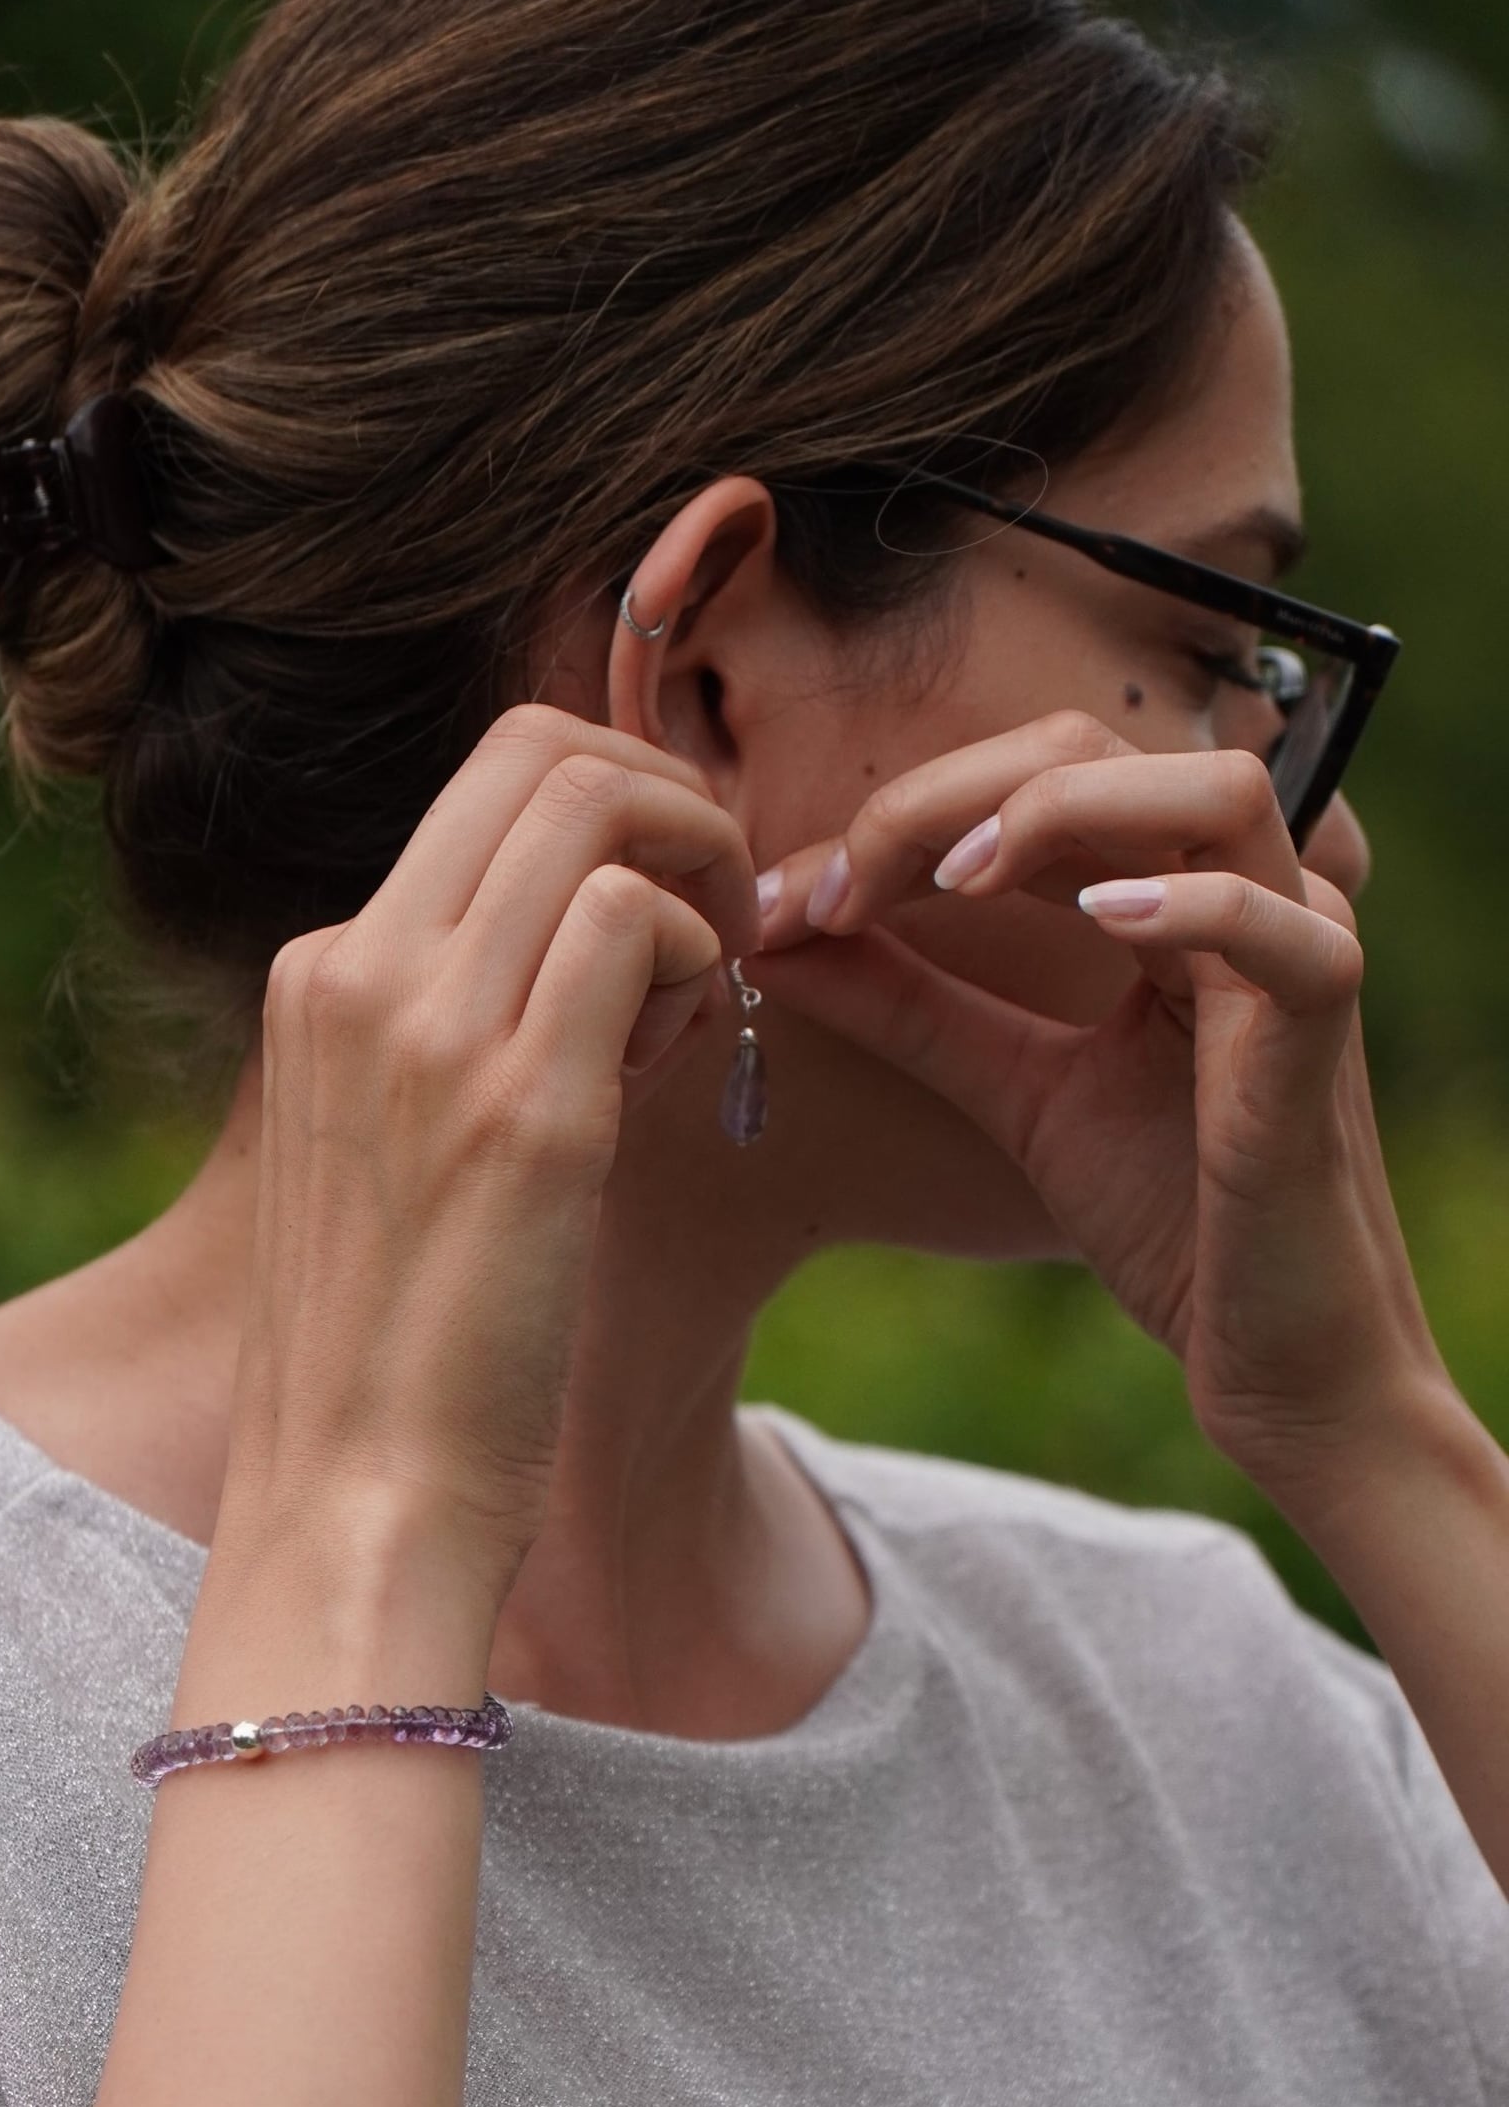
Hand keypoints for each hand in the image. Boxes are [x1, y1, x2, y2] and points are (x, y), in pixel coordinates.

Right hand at [224, 704, 757, 1608]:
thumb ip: (462, 1030)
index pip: (485, 780)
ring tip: (709, 990)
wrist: (357, 1501)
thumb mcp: (393, 1148)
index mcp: (321, 976)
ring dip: (698, 867)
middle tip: (722, 914)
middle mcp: (356, 973)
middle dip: (669, 796)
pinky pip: (635, 918)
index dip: (612, 801)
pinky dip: (701, 953)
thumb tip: (596, 943)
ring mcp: (425, 1031)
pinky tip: (691, 1050)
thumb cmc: (398, 1346)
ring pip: (592, 804)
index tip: (670, 898)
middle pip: (537, 748)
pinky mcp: (517, 1109)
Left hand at [743, 709, 1447, 1503]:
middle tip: (842, 889)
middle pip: (1102, 748)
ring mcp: (1299, 950)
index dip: (904, 815)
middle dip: (948, 798)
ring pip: (1216, 791)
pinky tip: (1096, 919)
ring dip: (1062, 815)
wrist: (1269, 1358)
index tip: (793, 903)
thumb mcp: (1010, 1088)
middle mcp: (1243, 893)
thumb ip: (906, 1006)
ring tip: (953, 886)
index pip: (1034, 778)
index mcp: (1169, 892)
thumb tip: (777, 932)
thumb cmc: (1168, 1217)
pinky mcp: (1329, 1029)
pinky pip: (1285, 929)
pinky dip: (1192, 905)